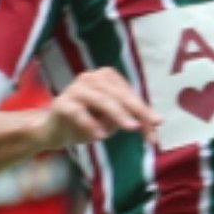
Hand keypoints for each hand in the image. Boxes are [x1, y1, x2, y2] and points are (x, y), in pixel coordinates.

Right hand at [37, 68, 160, 147]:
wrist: (55, 131)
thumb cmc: (89, 122)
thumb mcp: (114, 121)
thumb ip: (134, 120)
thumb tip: (156, 123)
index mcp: (107, 77)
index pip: (130, 95)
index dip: (145, 110)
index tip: (157, 125)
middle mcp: (91, 78)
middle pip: (119, 95)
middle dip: (137, 111)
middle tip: (150, 125)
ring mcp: (75, 89)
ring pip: (101, 100)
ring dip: (117, 114)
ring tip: (131, 127)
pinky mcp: (62, 103)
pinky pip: (78, 113)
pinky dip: (90, 123)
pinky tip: (101, 135)